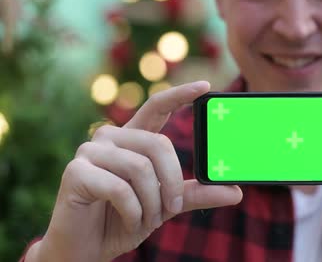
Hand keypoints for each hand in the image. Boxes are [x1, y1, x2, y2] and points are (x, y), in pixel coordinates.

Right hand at [31, 81, 242, 261]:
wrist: (88, 249)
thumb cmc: (125, 219)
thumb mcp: (166, 204)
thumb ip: (195, 193)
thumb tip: (236, 192)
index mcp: (132, 139)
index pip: (157, 106)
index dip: (180, 94)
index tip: (206, 87)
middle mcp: (109, 138)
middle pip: (158, 144)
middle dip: (172, 181)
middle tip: (173, 206)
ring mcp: (89, 152)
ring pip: (141, 168)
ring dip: (152, 202)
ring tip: (145, 218)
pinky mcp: (76, 172)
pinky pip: (120, 188)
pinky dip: (133, 212)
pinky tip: (129, 220)